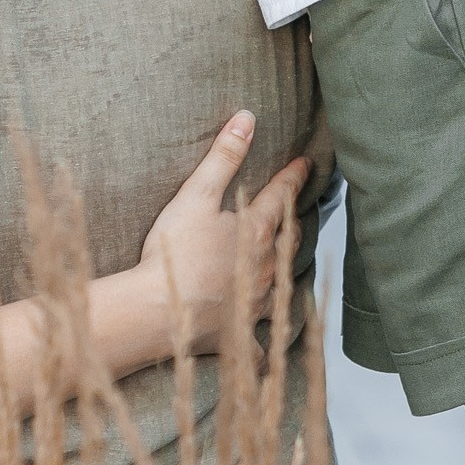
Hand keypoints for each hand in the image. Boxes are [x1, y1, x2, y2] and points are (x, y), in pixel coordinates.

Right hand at [134, 111, 307, 348]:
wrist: (157, 310)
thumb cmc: (175, 251)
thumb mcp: (195, 195)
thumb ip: (223, 157)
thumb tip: (247, 120)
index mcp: (255, 231)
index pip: (281, 196)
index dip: (293, 177)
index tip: (306, 164)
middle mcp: (265, 267)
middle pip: (289, 240)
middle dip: (295, 222)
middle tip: (301, 210)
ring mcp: (256, 302)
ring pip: (284, 284)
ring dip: (289, 271)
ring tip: (292, 263)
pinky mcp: (240, 332)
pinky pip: (262, 342)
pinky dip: (268, 342)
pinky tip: (273, 344)